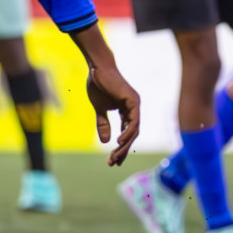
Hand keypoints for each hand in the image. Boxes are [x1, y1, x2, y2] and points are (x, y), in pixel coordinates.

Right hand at [72, 24, 140, 165]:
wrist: (97, 69)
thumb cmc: (98, 85)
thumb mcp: (100, 109)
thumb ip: (103, 124)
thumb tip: (105, 142)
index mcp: (127, 111)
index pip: (127, 133)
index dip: (120, 147)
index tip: (113, 160)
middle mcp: (133, 109)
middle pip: (132, 134)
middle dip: (122, 150)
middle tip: (113, 163)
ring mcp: (135, 105)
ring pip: (133, 130)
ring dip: (125, 145)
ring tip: (115, 156)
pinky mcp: (133, 101)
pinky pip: (133, 121)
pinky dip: (128, 132)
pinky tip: (119, 142)